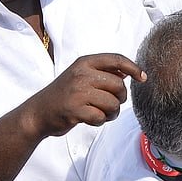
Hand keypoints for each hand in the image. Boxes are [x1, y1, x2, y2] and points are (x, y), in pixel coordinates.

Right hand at [19, 54, 144, 138]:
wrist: (38, 113)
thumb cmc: (65, 95)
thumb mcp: (80, 76)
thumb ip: (103, 72)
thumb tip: (129, 71)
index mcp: (84, 63)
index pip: (116, 59)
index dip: (134, 68)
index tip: (143, 78)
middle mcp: (81, 74)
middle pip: (119, 86)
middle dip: (120, 99)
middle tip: (110, 104)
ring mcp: (77, 92)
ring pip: (113, 103)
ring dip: (111, 113)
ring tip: (99, 113)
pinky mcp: (74, 110)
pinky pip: (101, 117)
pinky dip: (99, 121)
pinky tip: (89, 118)